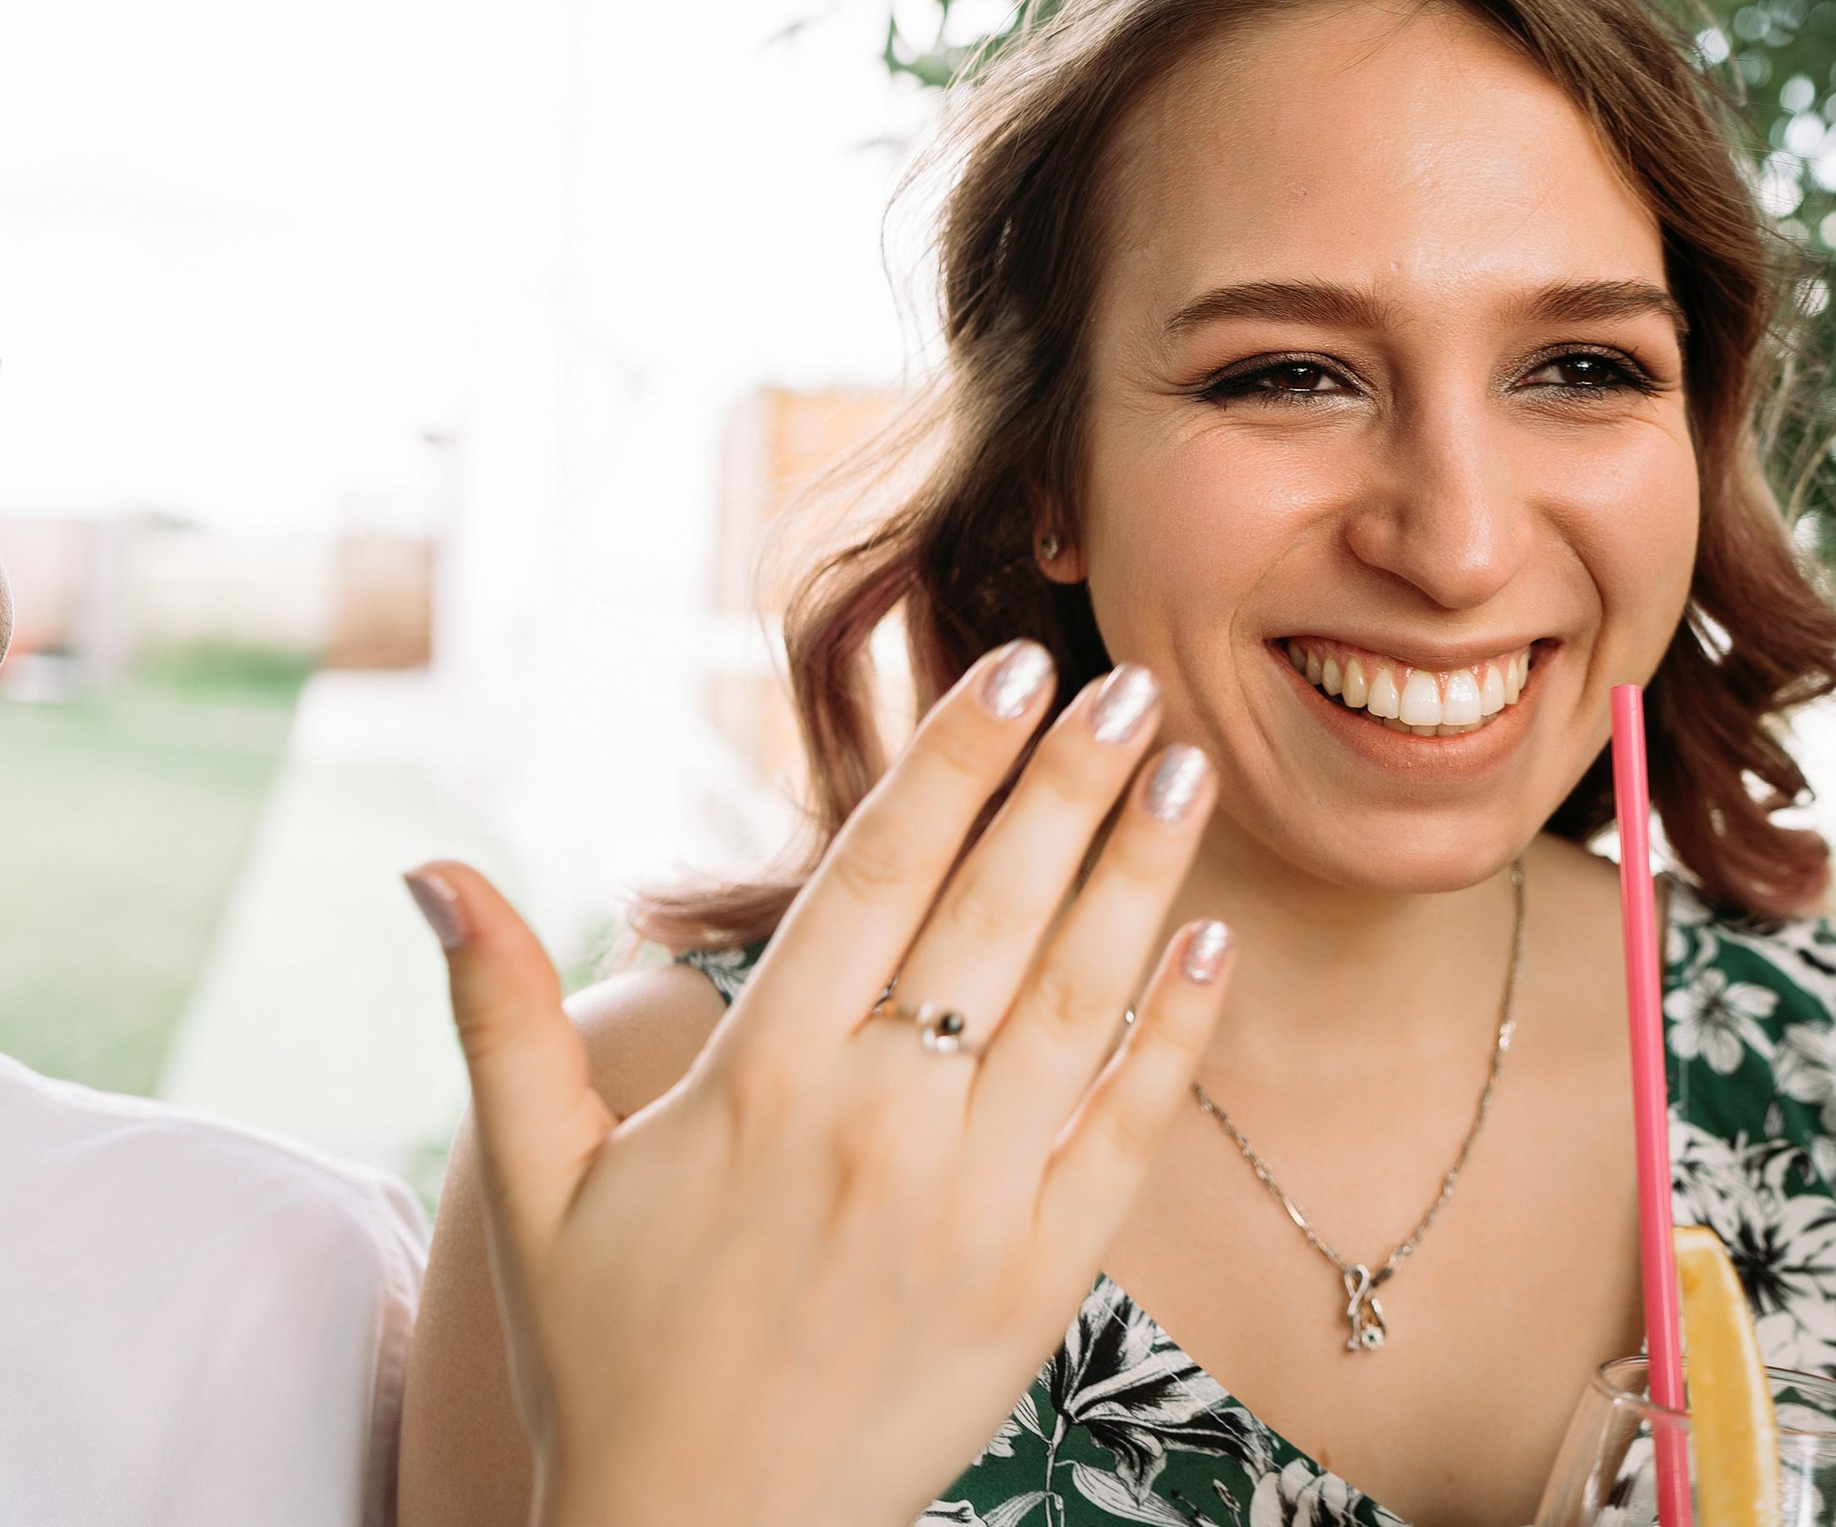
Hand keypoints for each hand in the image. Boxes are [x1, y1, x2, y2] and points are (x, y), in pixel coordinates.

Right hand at [404, 640, 1231, 1526]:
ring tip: (1184, 773)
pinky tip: (1213, 945)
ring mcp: (970, 1202)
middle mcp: (877, 1124)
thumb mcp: (532, 1185)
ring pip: (1073, 1003)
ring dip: (1138, 879)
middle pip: (992, 914)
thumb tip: (428, 867)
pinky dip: (1175, 1036)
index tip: (1016, 673)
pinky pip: (1123, 1133)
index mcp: (760, 1081)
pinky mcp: (1037, 1278)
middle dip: (1067, 787)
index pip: (878, 875)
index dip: (953, 761)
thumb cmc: (607, 1356)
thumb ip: (501, 1014)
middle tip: (1126, 685)